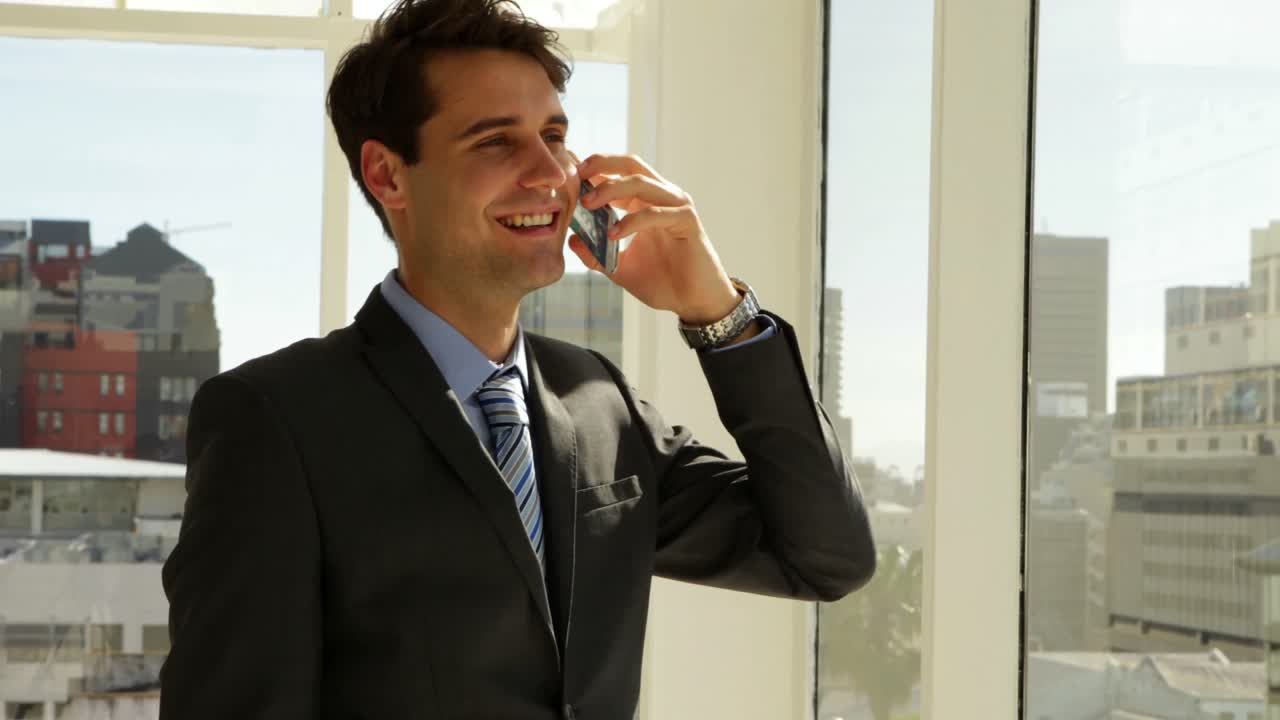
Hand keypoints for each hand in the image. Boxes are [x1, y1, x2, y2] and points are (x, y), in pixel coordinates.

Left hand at [569, 154, 739, 324]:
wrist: (693, 302)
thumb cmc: (663, 282)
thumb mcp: (620, 269)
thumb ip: (596, 255)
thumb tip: (572, 241)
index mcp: (645, 202)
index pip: (618, 173)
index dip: (593, 170)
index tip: (568, 176)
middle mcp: (662, 197)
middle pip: (631, 165)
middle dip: (601, 165)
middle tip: (577, 179)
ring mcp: (676, 206)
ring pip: (641, 183)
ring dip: (611, 190)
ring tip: (588, 204)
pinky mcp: (687, 221)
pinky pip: (655, 213)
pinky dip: (632, 220)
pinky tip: (613, 234)